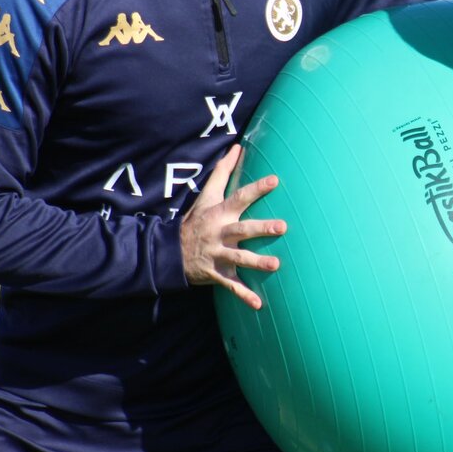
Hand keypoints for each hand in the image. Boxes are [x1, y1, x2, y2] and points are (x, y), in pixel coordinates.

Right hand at [180, 145, 284, 310]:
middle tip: (283, 226)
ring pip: (239, 259)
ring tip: (276, 265)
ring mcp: (217, 254)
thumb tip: (237, 147)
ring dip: (257, 263)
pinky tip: (259, 305)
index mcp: (219, 213)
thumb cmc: (195, 220)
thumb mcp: (206, 196)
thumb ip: (223, 172)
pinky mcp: (216, 274)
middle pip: (242, 229)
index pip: (240, 197)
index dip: (257, 188)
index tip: (276, 180)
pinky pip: (231, 286)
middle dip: (261, 228)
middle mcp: (219, 233)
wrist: (169, 252)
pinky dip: (244, 296)